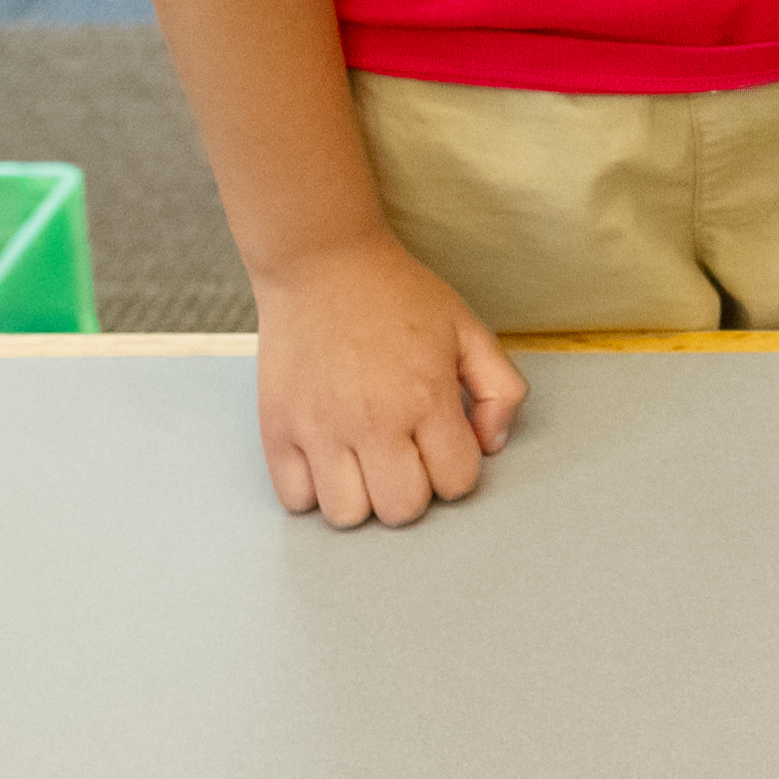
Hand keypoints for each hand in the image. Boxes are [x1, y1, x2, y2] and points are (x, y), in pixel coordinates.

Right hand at [248, 232, 525, 529]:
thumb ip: (501, 390)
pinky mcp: (277, 429)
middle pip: (402, 511)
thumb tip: (490, 445)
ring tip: (362, 458)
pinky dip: (313, 490)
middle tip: (403, 454)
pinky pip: (296, 500)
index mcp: (427, 398)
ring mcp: (319, 429)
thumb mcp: (469, 329)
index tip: (440, 443)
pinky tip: (326, 456)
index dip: (455, 469)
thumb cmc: (396, 294)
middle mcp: (373, 422)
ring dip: (362, 497)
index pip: (455, 483)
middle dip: (412, 490)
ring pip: (347, 516)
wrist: (322, 262)